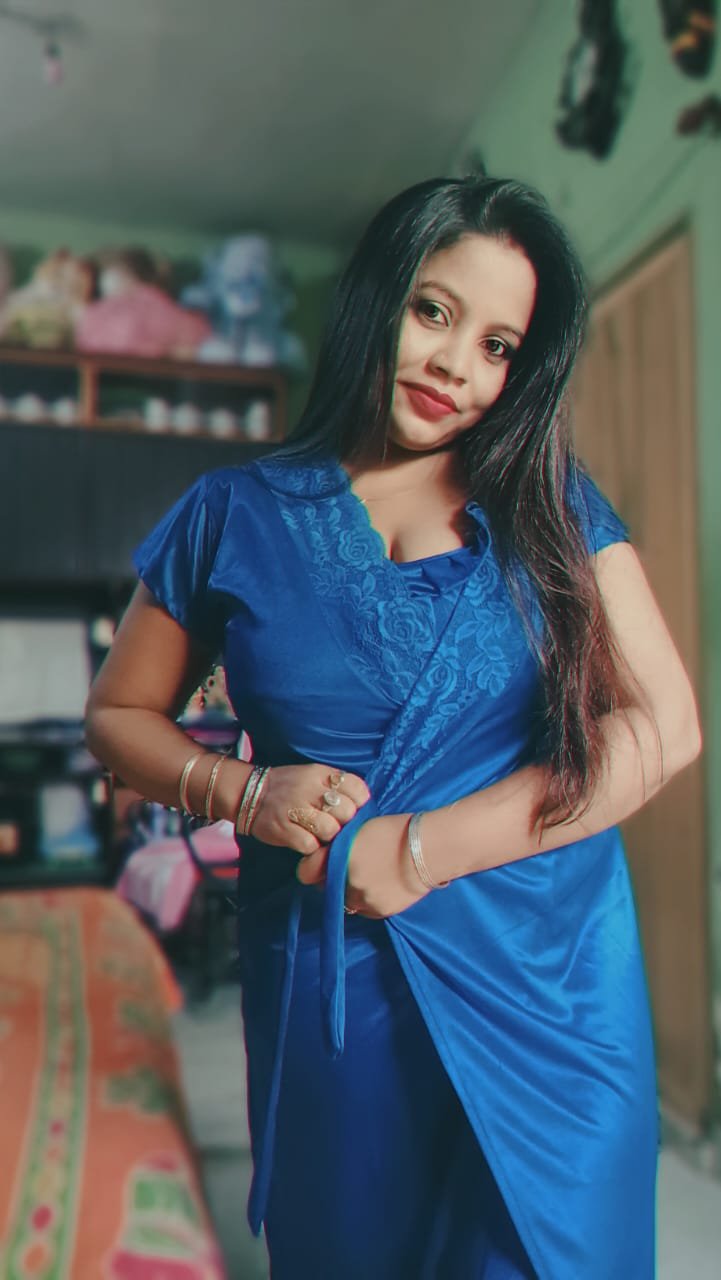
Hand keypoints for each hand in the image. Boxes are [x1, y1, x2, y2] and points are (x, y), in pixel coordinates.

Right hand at [251, 763, 369, 854]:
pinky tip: (304, 839)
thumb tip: (363, 809)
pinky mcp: (283, 829)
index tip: (351, 809)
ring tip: (318, 833)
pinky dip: (311, 847)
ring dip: (328, 837)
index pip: (356, 788)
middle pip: (347, 812)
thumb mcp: (313, 776)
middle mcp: (309, 788)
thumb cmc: (289, 788)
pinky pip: (310, 845)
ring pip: (331, 830)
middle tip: (333, 824)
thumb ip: (337, 787)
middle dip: (344, 823)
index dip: (359, 803)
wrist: (249, 793)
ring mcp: (295, 808)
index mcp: (320, 773)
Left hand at [296, 814, 429, 917]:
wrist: (430, 849)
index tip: (316, 866)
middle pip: (328, 887)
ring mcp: (362, 899)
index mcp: (338, 857)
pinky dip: (369, 900)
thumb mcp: (361, 830)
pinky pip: (365, 909)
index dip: (311, 867)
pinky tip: (383, 885)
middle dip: (334, 879)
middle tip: (352, 868)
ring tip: (372, 877)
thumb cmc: (398, 831)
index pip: (306, 871)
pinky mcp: (379, 911)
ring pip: (346, 900)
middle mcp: (345, 881)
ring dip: (352, 891)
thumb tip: (328, 856)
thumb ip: (340, 846)